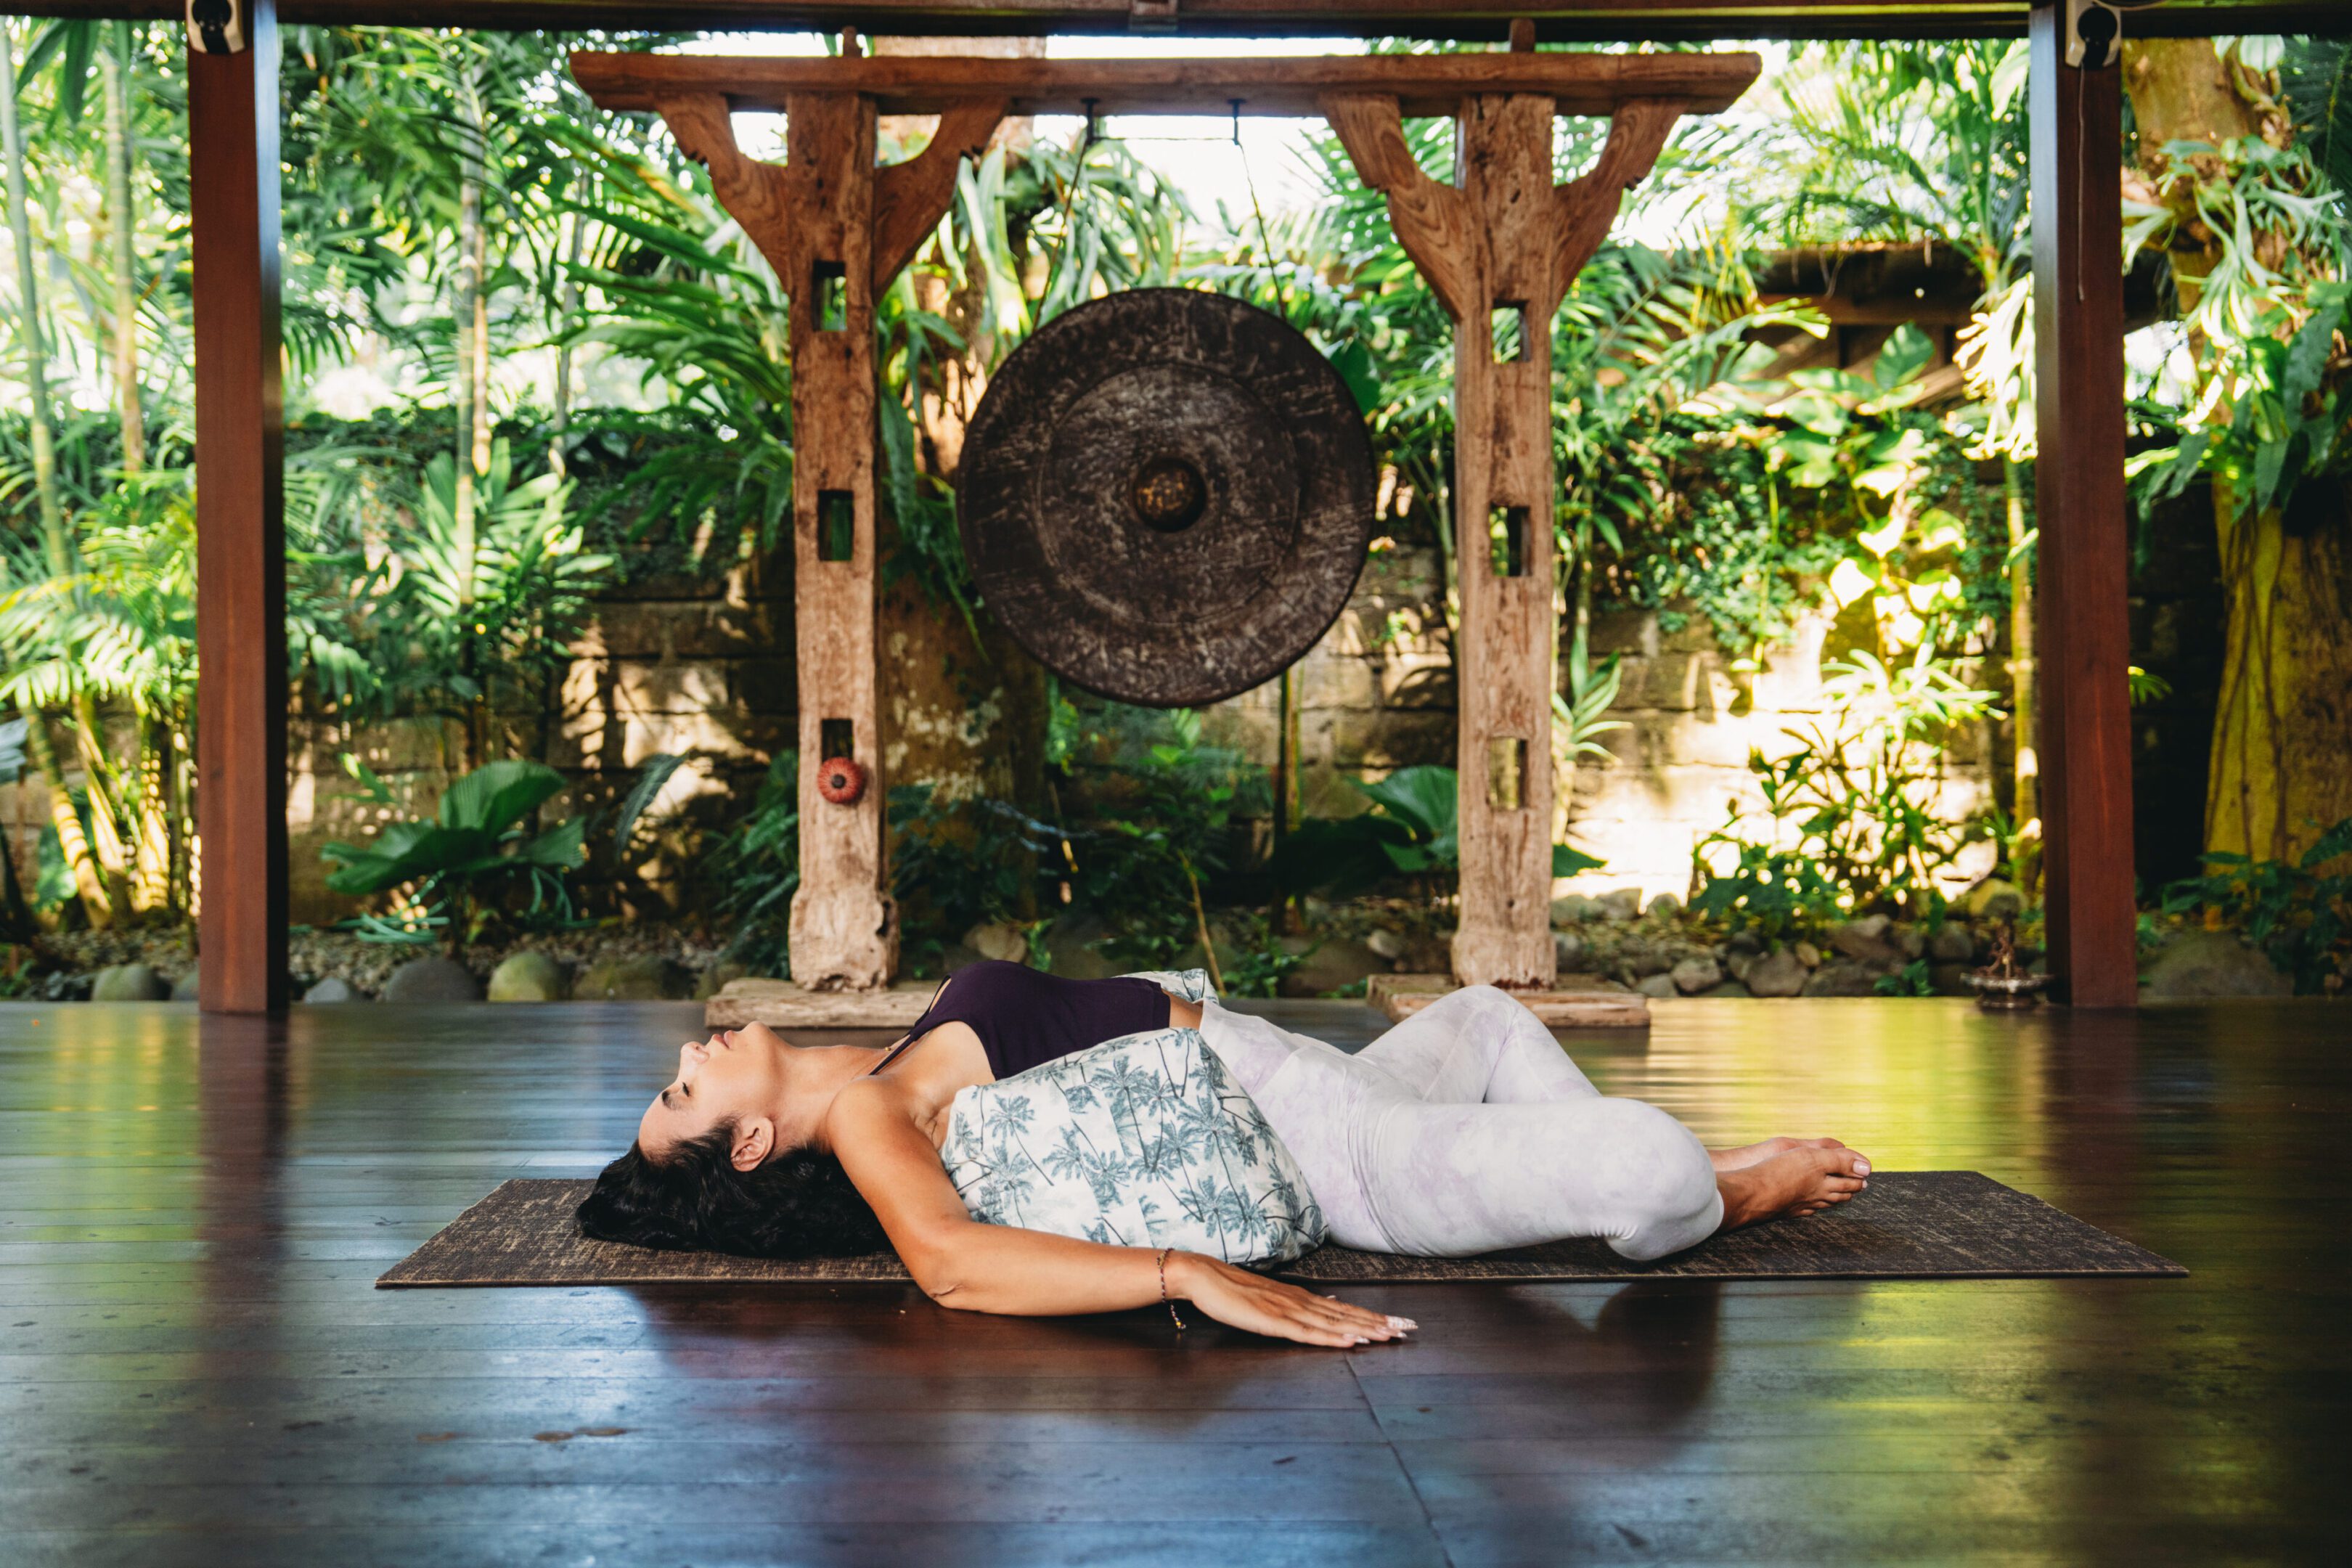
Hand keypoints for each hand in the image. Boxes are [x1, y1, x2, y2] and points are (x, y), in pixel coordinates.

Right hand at [1167, 1253, 1413, 1346]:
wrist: (1204, 1277)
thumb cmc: (1234, 1291)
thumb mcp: (1273, 1299)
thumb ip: (1302, 1306)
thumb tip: (1332, 1306)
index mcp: (1301, 1298)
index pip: (1345, 1309)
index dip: (1374, 1317)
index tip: (1400, 1324)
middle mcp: (1300, 1302)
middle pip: (1347, 1315)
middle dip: (1380, 1323)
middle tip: (1409, 1329)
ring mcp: (1288, 1311)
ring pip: (1334, 1323)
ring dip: (1364, 1329)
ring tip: (1390, 1336)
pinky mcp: (1273, 1321)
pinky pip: (1308, 1333)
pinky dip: (1333, 1338)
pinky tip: (1351, 1341)